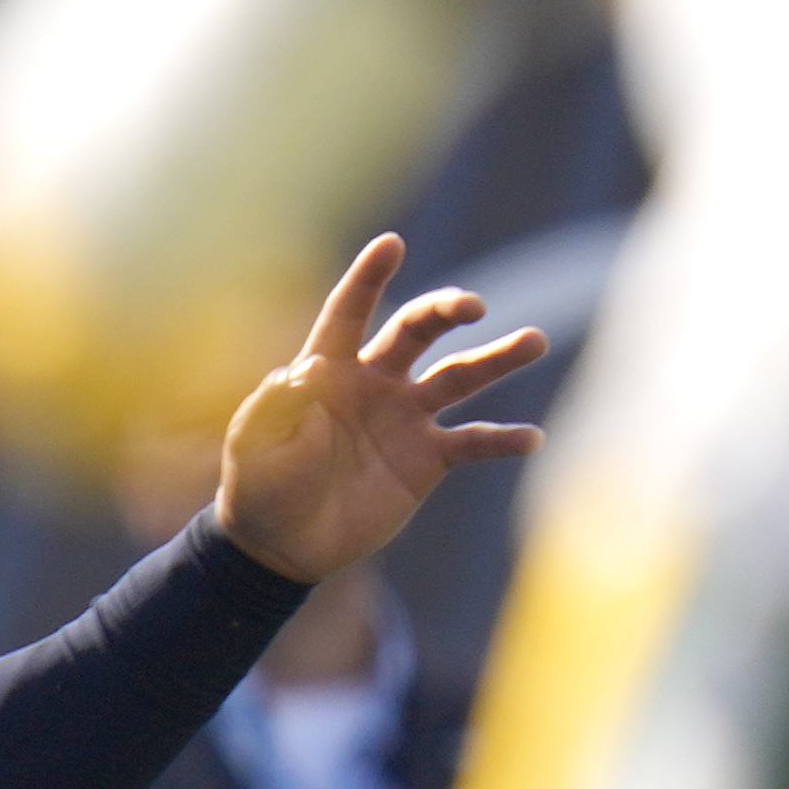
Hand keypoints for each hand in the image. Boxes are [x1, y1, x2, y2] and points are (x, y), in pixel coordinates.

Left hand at [211, 237, 550, 585]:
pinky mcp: (427, 459)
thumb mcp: (254, 446)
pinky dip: (502, 439)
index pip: (350, 311)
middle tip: (472, 307)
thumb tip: (304, 373)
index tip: (390, 244)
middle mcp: (375, 381)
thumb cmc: (259, 487)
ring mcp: (406, 417)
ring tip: (534, 342)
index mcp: (329, 367)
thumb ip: (276, 409)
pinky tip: (531, 438)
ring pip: (459, 376)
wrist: (283, 544)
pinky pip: (472, 442)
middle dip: (444, 310)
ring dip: (497, 358)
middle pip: (417, 330)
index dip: (368, 278)